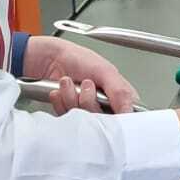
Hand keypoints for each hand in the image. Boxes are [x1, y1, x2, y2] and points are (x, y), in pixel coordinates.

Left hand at [22, 35, 138, 114]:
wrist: (50, 58)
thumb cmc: (78, 59)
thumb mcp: (105, 71)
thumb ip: (121, 92)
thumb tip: (128, 111)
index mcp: (120, 94)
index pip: (126, 116)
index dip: (116, 116)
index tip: (104, 104)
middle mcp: (105, 105)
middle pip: (102, 121)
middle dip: (88, 101)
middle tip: (85, 84)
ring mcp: (88, 111)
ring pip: (84, 120)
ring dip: (72, 98)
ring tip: (71, 82)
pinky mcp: (71, 115)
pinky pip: (68, 118)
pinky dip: (62, 102)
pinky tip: (62, 91)